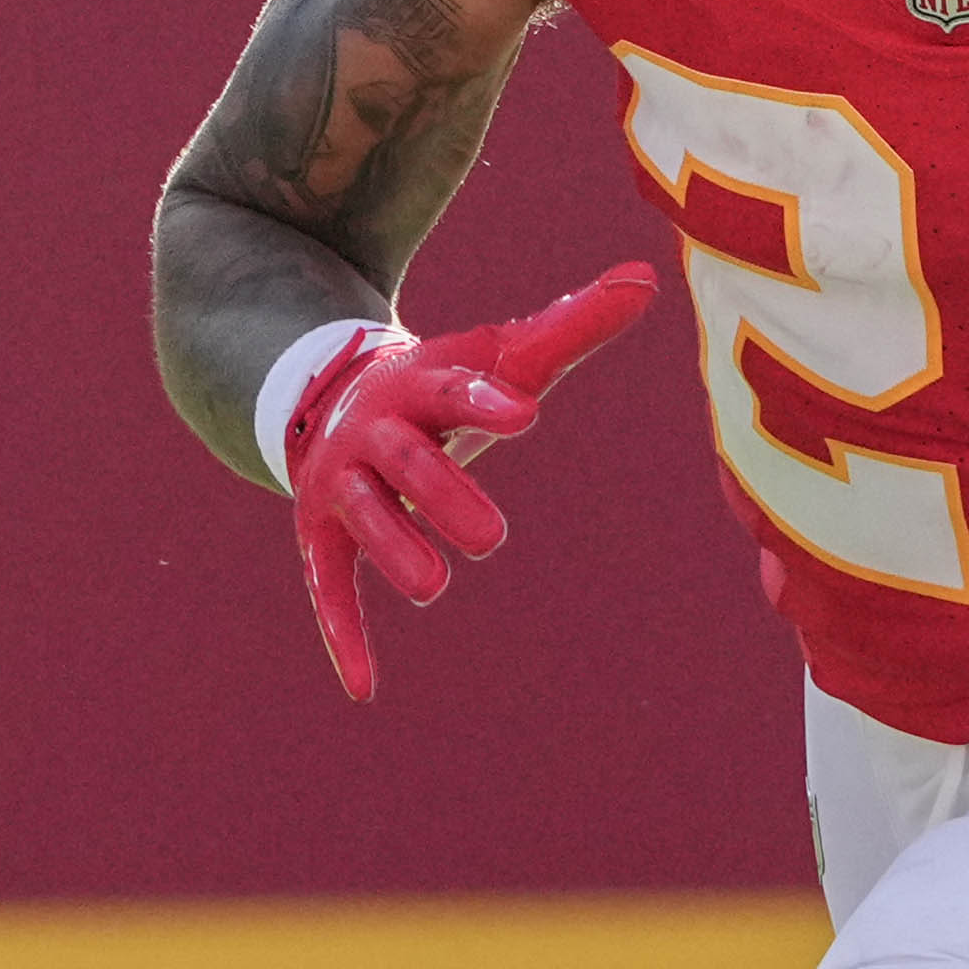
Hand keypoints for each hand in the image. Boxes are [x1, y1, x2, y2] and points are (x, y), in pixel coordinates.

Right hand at [285, 265, 658, 700]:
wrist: (328, 398)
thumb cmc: (439, 386)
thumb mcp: (496, 356)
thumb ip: (569, 325)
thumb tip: (647, 281)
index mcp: (418, 383)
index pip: (453, 388)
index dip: (484, 399)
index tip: (526, 412)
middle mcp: (372, 432)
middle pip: (406, 462)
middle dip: (443, 493)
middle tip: (492, 539)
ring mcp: (341, 485)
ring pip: (363, 519)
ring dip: (395, 550)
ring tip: (434, 586)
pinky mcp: (320, 535)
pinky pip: (328, 587)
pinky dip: (344, 637)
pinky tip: (366, 688)